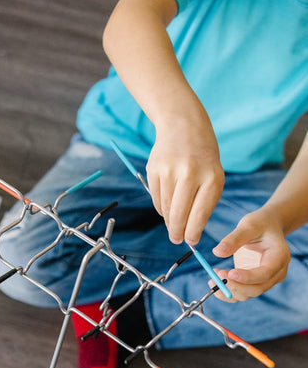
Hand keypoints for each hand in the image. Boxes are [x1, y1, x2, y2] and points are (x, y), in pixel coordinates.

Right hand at [146, 110, 224, 246]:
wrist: (183, 125)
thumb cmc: (202, 156)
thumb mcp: (213, 174)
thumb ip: (204, 201)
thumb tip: (189, 230)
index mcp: (212, 177)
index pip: (200, 213)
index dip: (193, 232)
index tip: (190, 242)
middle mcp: (191, 174)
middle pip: (180, 214)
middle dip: (177, 231)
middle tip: (176, 240)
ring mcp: (170, 171)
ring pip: (166, 208)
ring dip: (169, 219)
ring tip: (172, 224)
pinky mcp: (154, 170)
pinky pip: (156, 198)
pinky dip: (161, 206)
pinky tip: (167, 206)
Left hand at [211, 207, 290, 301]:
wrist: (267, 227)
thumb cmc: (260, 224)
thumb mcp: (248, 225)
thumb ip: (234, 238)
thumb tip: (217, 252)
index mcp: (279, 257)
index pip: (265, 273)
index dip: (247, 277)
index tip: (229, 273)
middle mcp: (276, 273)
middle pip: (256, 289)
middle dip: (234, 286)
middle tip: (216, 275)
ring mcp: (265, 280)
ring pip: (247, 294)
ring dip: (227, 289)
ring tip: (214, 274)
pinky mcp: (254, 283)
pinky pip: (240, 294)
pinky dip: (226, 291)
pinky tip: (214, 281)